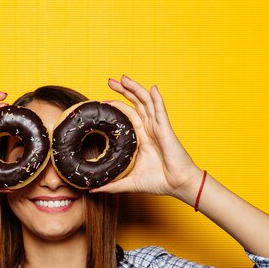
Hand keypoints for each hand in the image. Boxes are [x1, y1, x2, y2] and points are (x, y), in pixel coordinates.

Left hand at [89, 75, 201, 196]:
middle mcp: (149, 129)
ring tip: (124, 78)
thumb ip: (111, 185)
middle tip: (110, 80)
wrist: (177, 185)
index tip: (101, 103)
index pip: (127, 116)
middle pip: (135, 104)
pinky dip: (157, 98)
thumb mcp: (128, 182)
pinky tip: (152, 88)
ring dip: (136, 89)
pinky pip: (161, 111)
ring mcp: (158, 127)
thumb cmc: (158, 182)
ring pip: (146, 102)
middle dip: (123, 91)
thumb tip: (91, 189)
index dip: (116, 107)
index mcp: (141, 138)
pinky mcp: (166, 130)